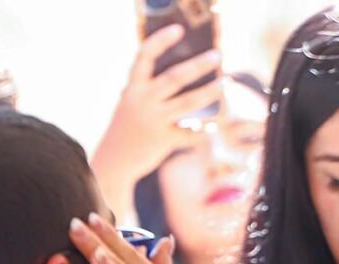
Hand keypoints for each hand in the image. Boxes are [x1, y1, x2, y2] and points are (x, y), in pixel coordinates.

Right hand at [91, 26, 221, 214]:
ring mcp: (154, 121)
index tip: (179, 30)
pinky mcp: (163, 140)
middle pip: (174, 78)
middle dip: (198, 65)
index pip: (144, 57)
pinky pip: (190, 133)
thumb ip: (151, 88)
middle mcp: (143, 101)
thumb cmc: (129, 125)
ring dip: (209, 93)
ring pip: (187, 103)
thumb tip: (188, 76)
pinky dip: (203, 130)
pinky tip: (214, 125)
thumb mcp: (132, 101)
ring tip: (224, 84)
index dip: (161, 42)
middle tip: (217, 55)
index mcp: (133, 87)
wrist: (114, 159)